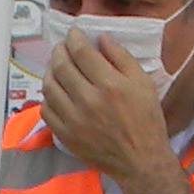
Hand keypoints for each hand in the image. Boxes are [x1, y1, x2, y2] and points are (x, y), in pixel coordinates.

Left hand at [36, 27, 173, 185]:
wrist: (141, 160)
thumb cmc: (146, 121)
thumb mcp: (143, 83)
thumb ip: (122, 57)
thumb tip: (102, 38)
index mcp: (109, 84)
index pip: (81, 52)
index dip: (74, 38)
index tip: (74, 33)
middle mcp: (88, 100)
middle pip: (61, 66)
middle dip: (59, 50)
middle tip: (63, 47)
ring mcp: (73, 119)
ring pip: (49, 86)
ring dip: (50, 71)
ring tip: (57, 67)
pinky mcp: (66, 135)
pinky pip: (46, 110)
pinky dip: (48, 97)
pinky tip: (57, 92)